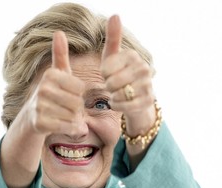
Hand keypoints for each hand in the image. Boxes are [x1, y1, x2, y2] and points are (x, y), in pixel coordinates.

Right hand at [26, 31, 84, 134]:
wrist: (33, 116)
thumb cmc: (53, 92)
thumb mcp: (58, 73)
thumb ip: (60, 54)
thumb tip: (59, 32)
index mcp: (50, 74)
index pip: (80, 88)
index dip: (79, 94)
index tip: (69, 94)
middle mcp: (43, 88)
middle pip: (78, 102)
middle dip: (77, 108)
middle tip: (67, 108)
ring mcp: (40, 106)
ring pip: (73, 116)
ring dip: (74, 119)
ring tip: (64, 116)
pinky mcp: (40, 122)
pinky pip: (67, 127)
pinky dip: (70, 128)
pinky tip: (63, 124)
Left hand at [101, 15, 155, 137]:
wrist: (136, 98)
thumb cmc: (120, 75)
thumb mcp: (112, 57)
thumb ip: (112, 38)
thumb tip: (115, 15)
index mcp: (132, 55)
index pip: (105, 69)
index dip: (104, 75)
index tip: (110, 74)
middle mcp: (143, 67)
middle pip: (111, 83)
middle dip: (109, 87)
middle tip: (115, 86)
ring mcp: (148, 84)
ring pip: (118, 94)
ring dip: (114, 97)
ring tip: (119, 93)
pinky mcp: (148, 100)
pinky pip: (124, 106)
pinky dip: (118, 106)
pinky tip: (120, 103)